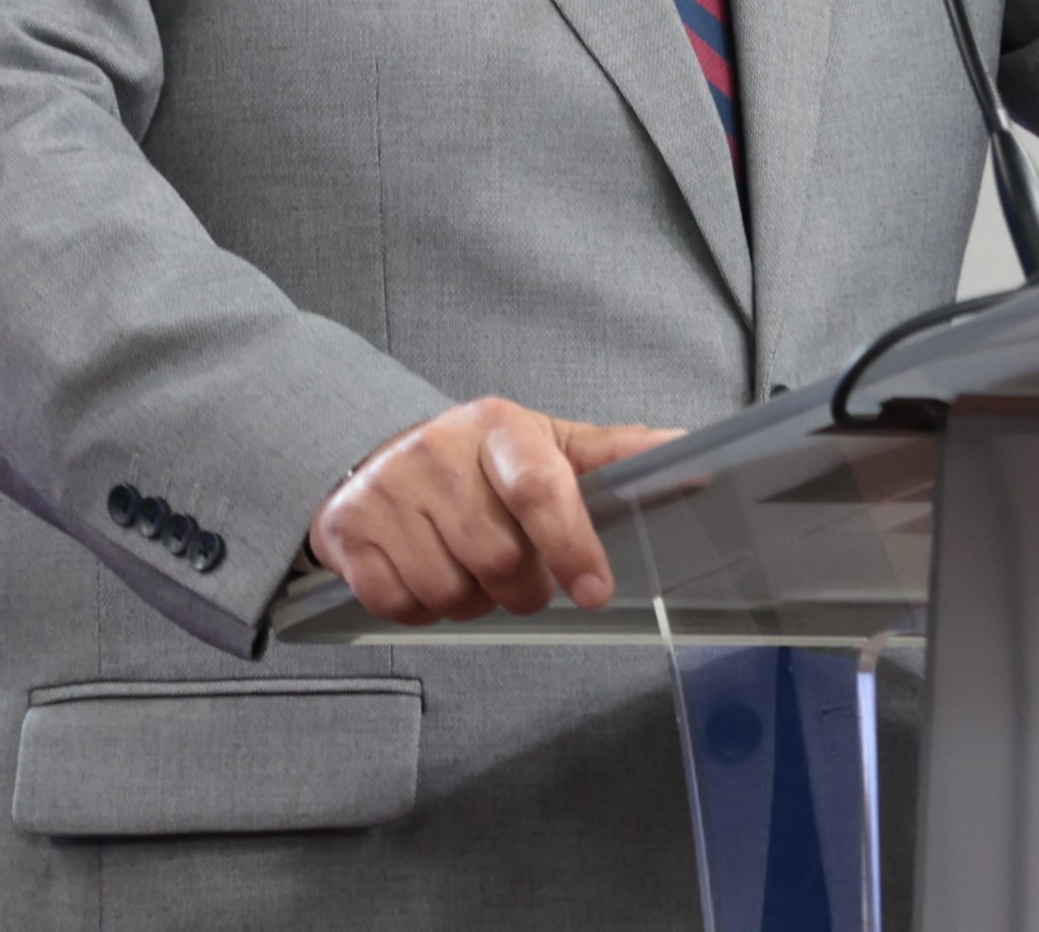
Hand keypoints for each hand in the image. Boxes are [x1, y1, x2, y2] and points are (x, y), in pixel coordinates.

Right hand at [309, 397, 677, 623]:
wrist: (374, 454)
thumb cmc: (479, 460)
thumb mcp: (548, 444)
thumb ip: (616, 454)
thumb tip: (691, 453)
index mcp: (499, 428)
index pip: (540, 488)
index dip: (572, 545)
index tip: (595, 591)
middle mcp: (438, 452)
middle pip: (499, 559)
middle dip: (522, 587)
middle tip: (521, 575)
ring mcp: (387, 491)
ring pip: (451, 591)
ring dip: (472, 601)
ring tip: (471, 569)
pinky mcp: (347, 532)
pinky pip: (400, 605)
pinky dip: (423, 608)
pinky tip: (428, 575)